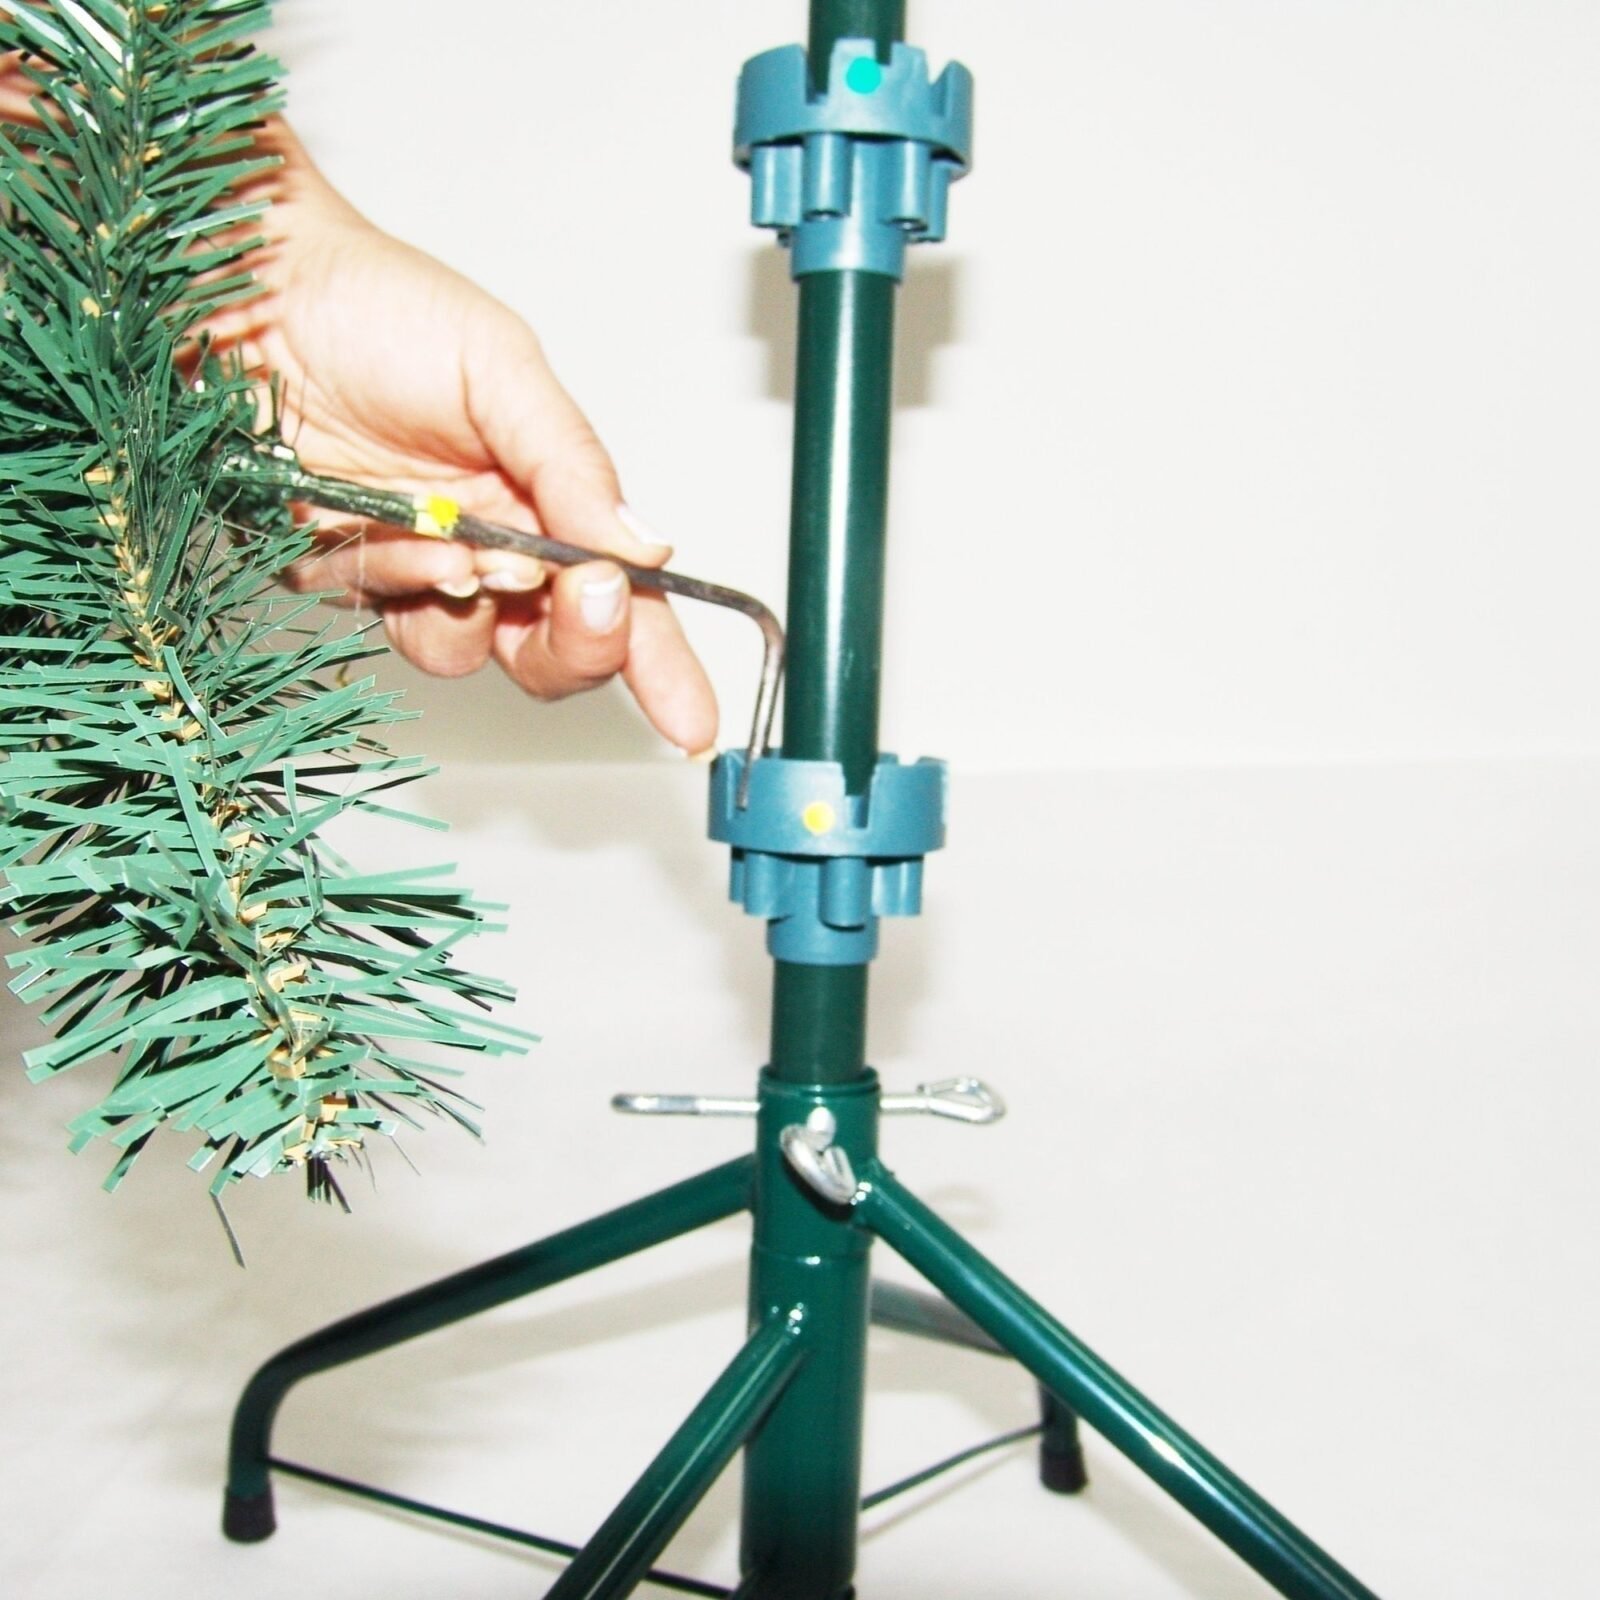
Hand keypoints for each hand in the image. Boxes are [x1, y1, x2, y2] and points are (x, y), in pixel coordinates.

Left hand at [209, 122, 718, 752]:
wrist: (249, 290)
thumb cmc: (378, 306)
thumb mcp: (500, 368)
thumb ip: (574, 466)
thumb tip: (647, 548)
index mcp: (549, 495)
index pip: (622, 600)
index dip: (662, 667)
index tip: (691, 720)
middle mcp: (493, 540)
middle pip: (554, 650)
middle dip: (578, 642)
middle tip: (578, 597)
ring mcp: (420, 564)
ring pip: (467, 650)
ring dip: (467, 606)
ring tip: (449, 540)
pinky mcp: (349, 574)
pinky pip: (382, 619)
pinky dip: (390, 583)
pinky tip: (383, 529)